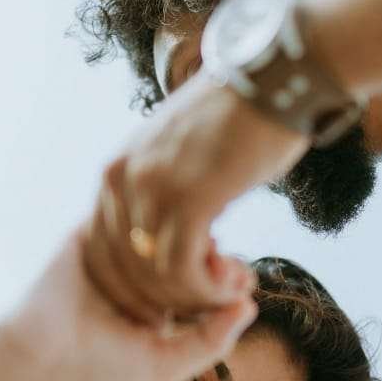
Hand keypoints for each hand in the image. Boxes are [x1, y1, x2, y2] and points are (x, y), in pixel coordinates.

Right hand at [0, 223, 256, 380]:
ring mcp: (115, 249)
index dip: (228, 277)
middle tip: (229, 264)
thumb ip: (214, 340)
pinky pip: (130, 210)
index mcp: (159, 303)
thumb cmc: (102, 369)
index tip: (243, 282)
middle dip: (214, 253)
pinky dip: (154, 217)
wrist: (38, 357)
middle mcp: (140, 274)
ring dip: (189, 232)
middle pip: (189, 249)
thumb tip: (250, 304)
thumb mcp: (170, 365)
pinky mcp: (93, 229)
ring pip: (165, 228)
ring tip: (208, 250)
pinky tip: (172, 233)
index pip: (202, 278)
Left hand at [85, 74, 308, 322]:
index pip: (104, 249)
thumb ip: (169, 189)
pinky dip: (207, 290)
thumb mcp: (186, 155)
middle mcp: (121, 178)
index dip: (137, 287)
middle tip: (212, 300)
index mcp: (117, 168)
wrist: (277, 80)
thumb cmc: (246, 118)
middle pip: (125, 269)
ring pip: (155, 276)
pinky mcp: (188, 201)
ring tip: (233, 288)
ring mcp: (151, 190)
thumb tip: (183, 233)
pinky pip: (183, 271)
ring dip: (195, 297)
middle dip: (168, 298)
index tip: (175, 299)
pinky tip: (235, 281)